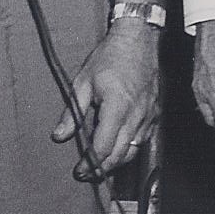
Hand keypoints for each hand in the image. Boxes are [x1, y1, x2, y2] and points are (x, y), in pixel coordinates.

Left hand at [52, 22, 160, 179]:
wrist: (138, 40)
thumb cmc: (110, 57)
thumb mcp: (82, 81)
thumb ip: (72, 112)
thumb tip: (59, 135)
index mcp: (117, 106)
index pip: (104, 146)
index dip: (90, 163)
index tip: (79, 170)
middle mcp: (136, 115)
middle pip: (120, 154)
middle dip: (102, 168)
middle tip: (86, 173)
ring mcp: (148, 115)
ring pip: (133, 150)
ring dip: (116, 161)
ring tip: (100, 165)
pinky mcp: (154, 113)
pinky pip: (143, 139)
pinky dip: (130, 148)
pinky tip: (118, 149)